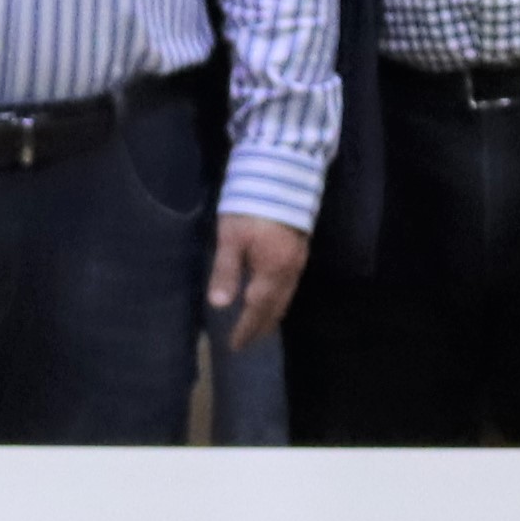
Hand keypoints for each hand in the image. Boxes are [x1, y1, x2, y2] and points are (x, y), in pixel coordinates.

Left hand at [209, 212, 310, 344]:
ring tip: (260, 326)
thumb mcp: (231, 237)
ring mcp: (299, 260)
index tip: (236, 346)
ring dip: (272, 315)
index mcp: (272, 271)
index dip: (247, 328)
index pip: (258, 309)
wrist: (283, 174)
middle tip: (248, 342)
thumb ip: (226, 271)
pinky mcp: (300, 250)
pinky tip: (271, 297)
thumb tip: (219, 305)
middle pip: (276, 307)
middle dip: (262, 326)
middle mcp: (290, 271)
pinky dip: (279, 299)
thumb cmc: (251, 205)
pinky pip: (290, 285)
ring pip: (286, 297)